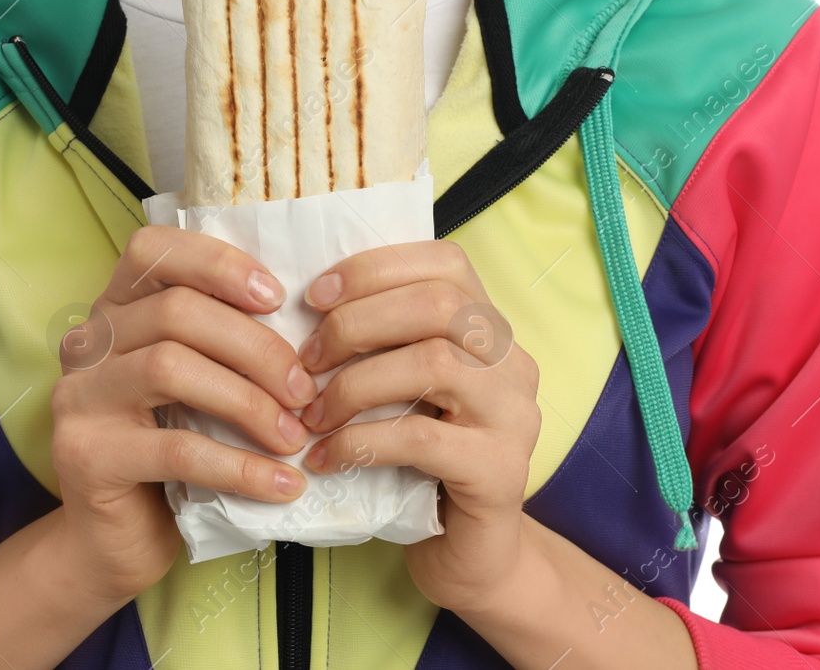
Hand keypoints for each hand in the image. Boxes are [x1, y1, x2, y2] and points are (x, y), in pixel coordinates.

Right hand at [49, 225, 318, 603]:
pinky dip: (239, 466)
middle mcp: (87, 344)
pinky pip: (176, 449)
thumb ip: (221, 342)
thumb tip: (310, 325)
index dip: (218, 264)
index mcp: (114, 309)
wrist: (116, 541)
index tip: (277, 298)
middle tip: (305, 391)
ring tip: (294, 436)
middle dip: (255, 347)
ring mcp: (78, 398)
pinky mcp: (86, 456)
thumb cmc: (171, 450)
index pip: (152, 249)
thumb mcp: (197, 383)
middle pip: (176, 312)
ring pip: (170, 368)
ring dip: (249, 402)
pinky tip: (281, 484)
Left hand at [295, 239, 540, 615]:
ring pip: (435, 363)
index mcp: (490, 329)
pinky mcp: (501, 471)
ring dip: (354, 384)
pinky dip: (361, 441)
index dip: (375, 268)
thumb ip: (382, 343)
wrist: (472, 555)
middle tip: (306, 360)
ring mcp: (515, 416)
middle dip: (356, 322)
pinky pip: (422, 438)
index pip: (446, 263)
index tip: (315, 295)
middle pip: (440, 304)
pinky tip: (326, 457)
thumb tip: (304, 304)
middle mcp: (513, 362)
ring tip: (310, 413)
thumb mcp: (402, 390)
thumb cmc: (423, 465)